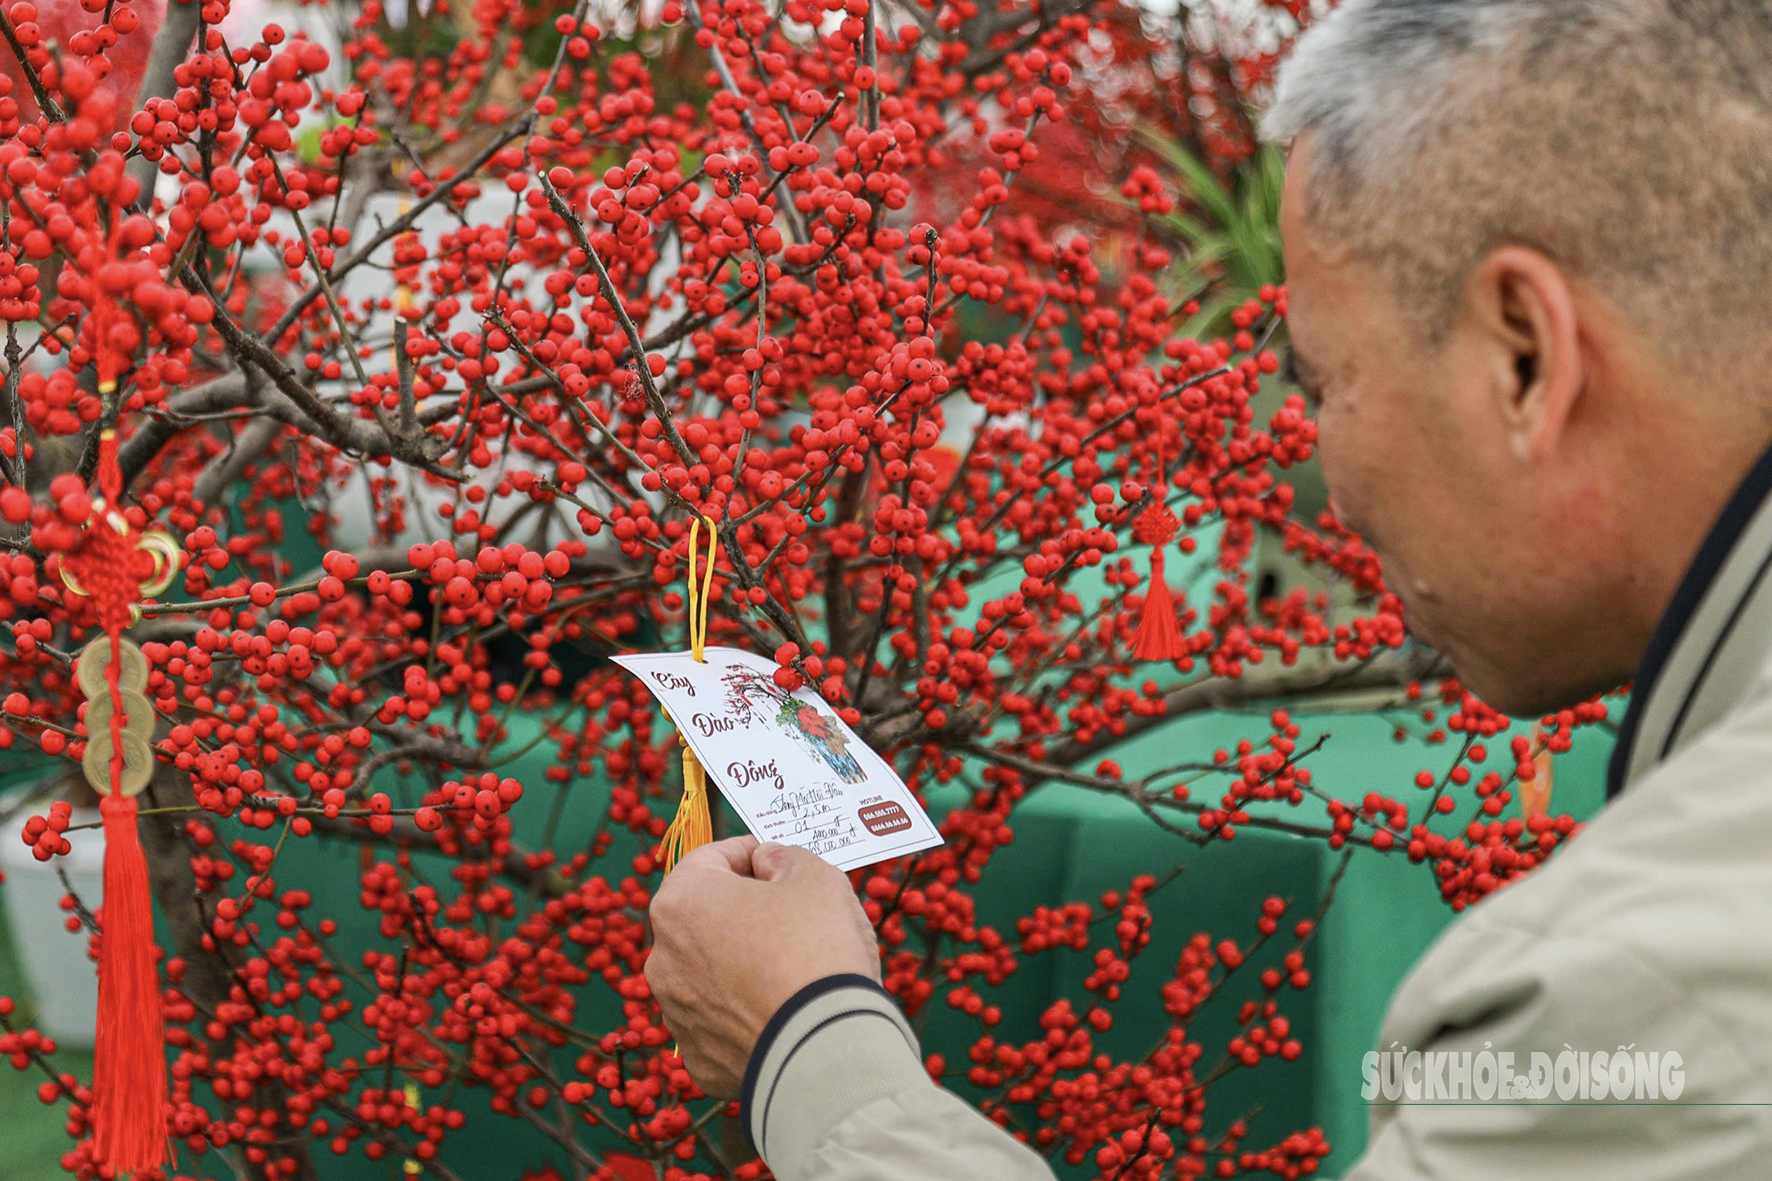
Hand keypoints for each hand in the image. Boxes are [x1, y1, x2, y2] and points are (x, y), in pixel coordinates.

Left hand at [645, 837, 878, 1097]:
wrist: (825, 1048)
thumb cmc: (816, 950)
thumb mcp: (814, 876)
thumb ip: (783, 856)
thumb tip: (767, 863)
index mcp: (681, 901)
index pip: (713, 858)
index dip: (752, 853)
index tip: (780, 861)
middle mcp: (663, 956)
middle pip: (707, 917)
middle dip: (746, 911)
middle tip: (794, 916)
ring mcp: (677, 1011)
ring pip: (712, 970)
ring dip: (743, 961)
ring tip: (794, 969)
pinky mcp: (698, 1057)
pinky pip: (723, 1020)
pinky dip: (748, 1011)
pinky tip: (785, 1010)